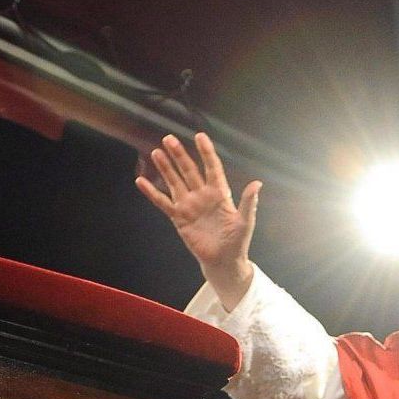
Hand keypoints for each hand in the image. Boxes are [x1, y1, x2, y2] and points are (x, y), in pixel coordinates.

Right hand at [135, 132, 260, 309]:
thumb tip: (257, 184)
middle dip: (180, 156)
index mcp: (220, 195)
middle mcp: (202, 196)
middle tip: (169, 139)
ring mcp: (189, 205)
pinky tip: (141, 181)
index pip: (212, 169)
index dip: (206, 153)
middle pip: (189, 171)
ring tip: (156, 152)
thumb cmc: (237, 242)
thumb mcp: (245, 222)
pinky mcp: (178, 218)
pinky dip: (152, 192)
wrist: (224, 261)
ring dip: (166, 168)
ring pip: (175, 182)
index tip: (200, 136)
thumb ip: (248, 203)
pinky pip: (163, 203)